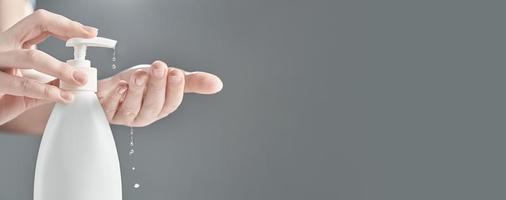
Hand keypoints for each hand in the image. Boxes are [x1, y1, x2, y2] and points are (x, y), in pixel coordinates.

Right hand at [0, 10, 96, 124]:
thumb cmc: (0, 99)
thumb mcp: (29, 87)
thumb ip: (50, 81)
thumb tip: (76, 78)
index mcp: (13, 43)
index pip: (41, 22)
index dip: (67, 25)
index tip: (89, 33)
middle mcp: (3, 46)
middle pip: (37, 24)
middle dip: (67, 31)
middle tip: (88, 41)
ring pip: (32, 56)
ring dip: (61, 68)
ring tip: (79, 79)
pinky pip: (22, 84)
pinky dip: (46, 91)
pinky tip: (61, 96)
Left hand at [97, 61, 222, 126]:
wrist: (110, 85)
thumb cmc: (141, 82)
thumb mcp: (167, 76)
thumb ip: (191, 81)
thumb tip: (218, 84)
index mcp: (161, 108)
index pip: (171, 103)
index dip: (175, 90)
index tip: (176, 73)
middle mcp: (144, 115)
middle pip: (153, 106)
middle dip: (156, 86)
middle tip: (159, 68)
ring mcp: (125, 116)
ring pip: (132, 108)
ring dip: (136, 90)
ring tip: (140, 74)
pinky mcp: (106, 113)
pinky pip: (110, 109)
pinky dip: (116, 96)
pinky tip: (119, 86)